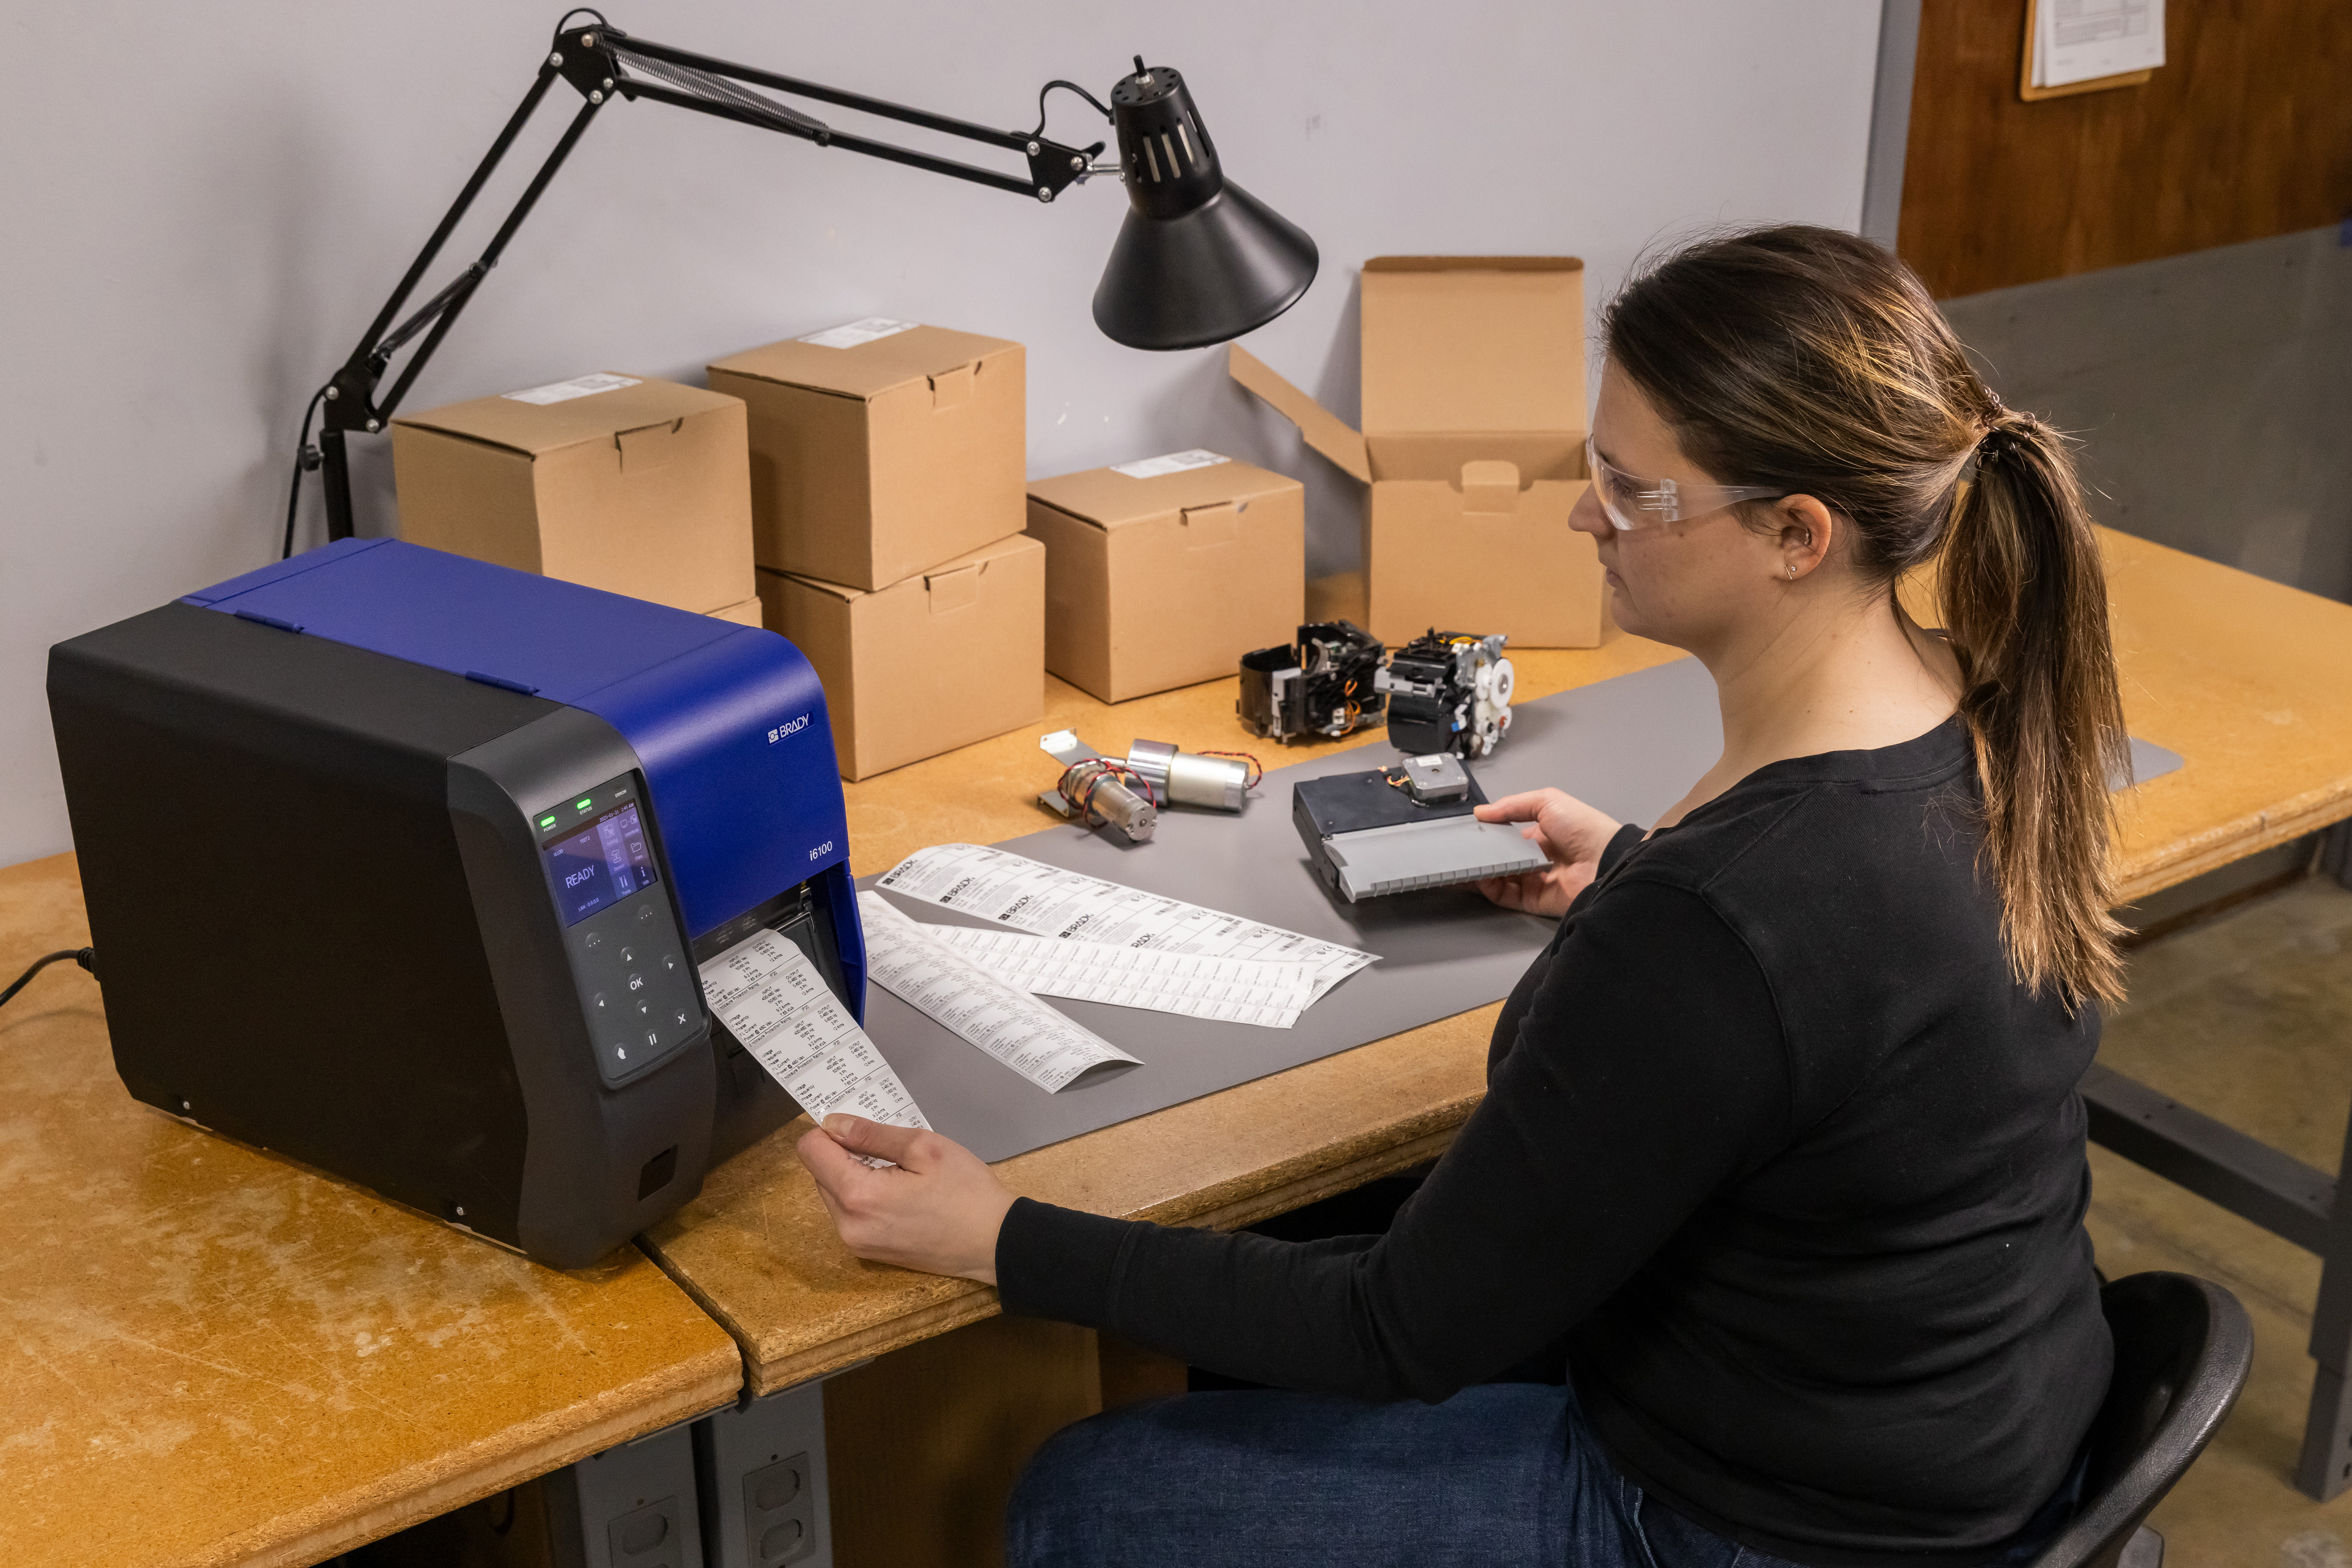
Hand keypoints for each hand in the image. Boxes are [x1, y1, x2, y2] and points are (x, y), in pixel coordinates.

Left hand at [795, 1115, 1015, 1283]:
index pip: (811, 1151)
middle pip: (820, 1173)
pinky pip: (851, 1214)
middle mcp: (847, 1225)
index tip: (859, 1126)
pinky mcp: (870, 1252)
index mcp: (857, 1196)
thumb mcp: (923, 1147)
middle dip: (843, 1153)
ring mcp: (857, 1244)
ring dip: (854, 1175)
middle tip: (887, 1147)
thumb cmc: (966, 1192)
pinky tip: (900, 1193)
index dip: (830, 1130)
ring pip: (834, 1194)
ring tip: (898, 1171)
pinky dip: (865, 1197)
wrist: (995, 1243)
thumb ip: (870, 1134)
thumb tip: (833, 1124)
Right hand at [1473, 788, 1623, 916]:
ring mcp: (1533, 881)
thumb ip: (1512, 805)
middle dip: (1479, 856)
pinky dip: (1488, 888)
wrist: (1605, 859)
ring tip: (1462, 864)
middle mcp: (1535, 859)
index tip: (1468, 832)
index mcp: (1540, 835)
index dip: (1487, 835)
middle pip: (1499, 859)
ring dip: (1479, 872)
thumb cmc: (1583, 827)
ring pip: (1498, 879)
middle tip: (1458, 852)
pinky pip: (1504, 895)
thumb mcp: (1547, 801)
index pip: (1506, 837)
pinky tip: (1478, 877)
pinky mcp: (1533, 900)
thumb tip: (1482, 811)